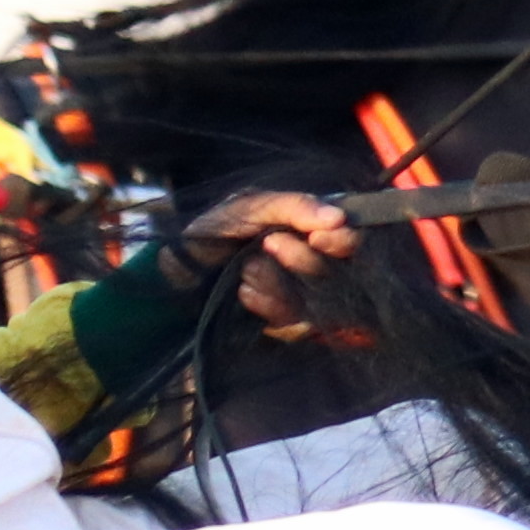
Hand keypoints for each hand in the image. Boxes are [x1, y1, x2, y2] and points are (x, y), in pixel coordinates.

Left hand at [188, 190, 366, 331]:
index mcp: (309, 229)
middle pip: (337, 273)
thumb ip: (294, 207)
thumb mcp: (248, 207)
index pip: (352, 239)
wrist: (177, 273)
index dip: (344, 241)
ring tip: (244, 272)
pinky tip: (245, 294)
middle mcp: (313, 263)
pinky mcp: (286, 322)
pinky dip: (268, 305)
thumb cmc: (211, 232)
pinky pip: (296, 322)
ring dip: (277, 283)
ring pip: (316, 300)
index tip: (320, 238)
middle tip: (268, 246)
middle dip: (302, 261)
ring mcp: (302, 295)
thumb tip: (339, 217)